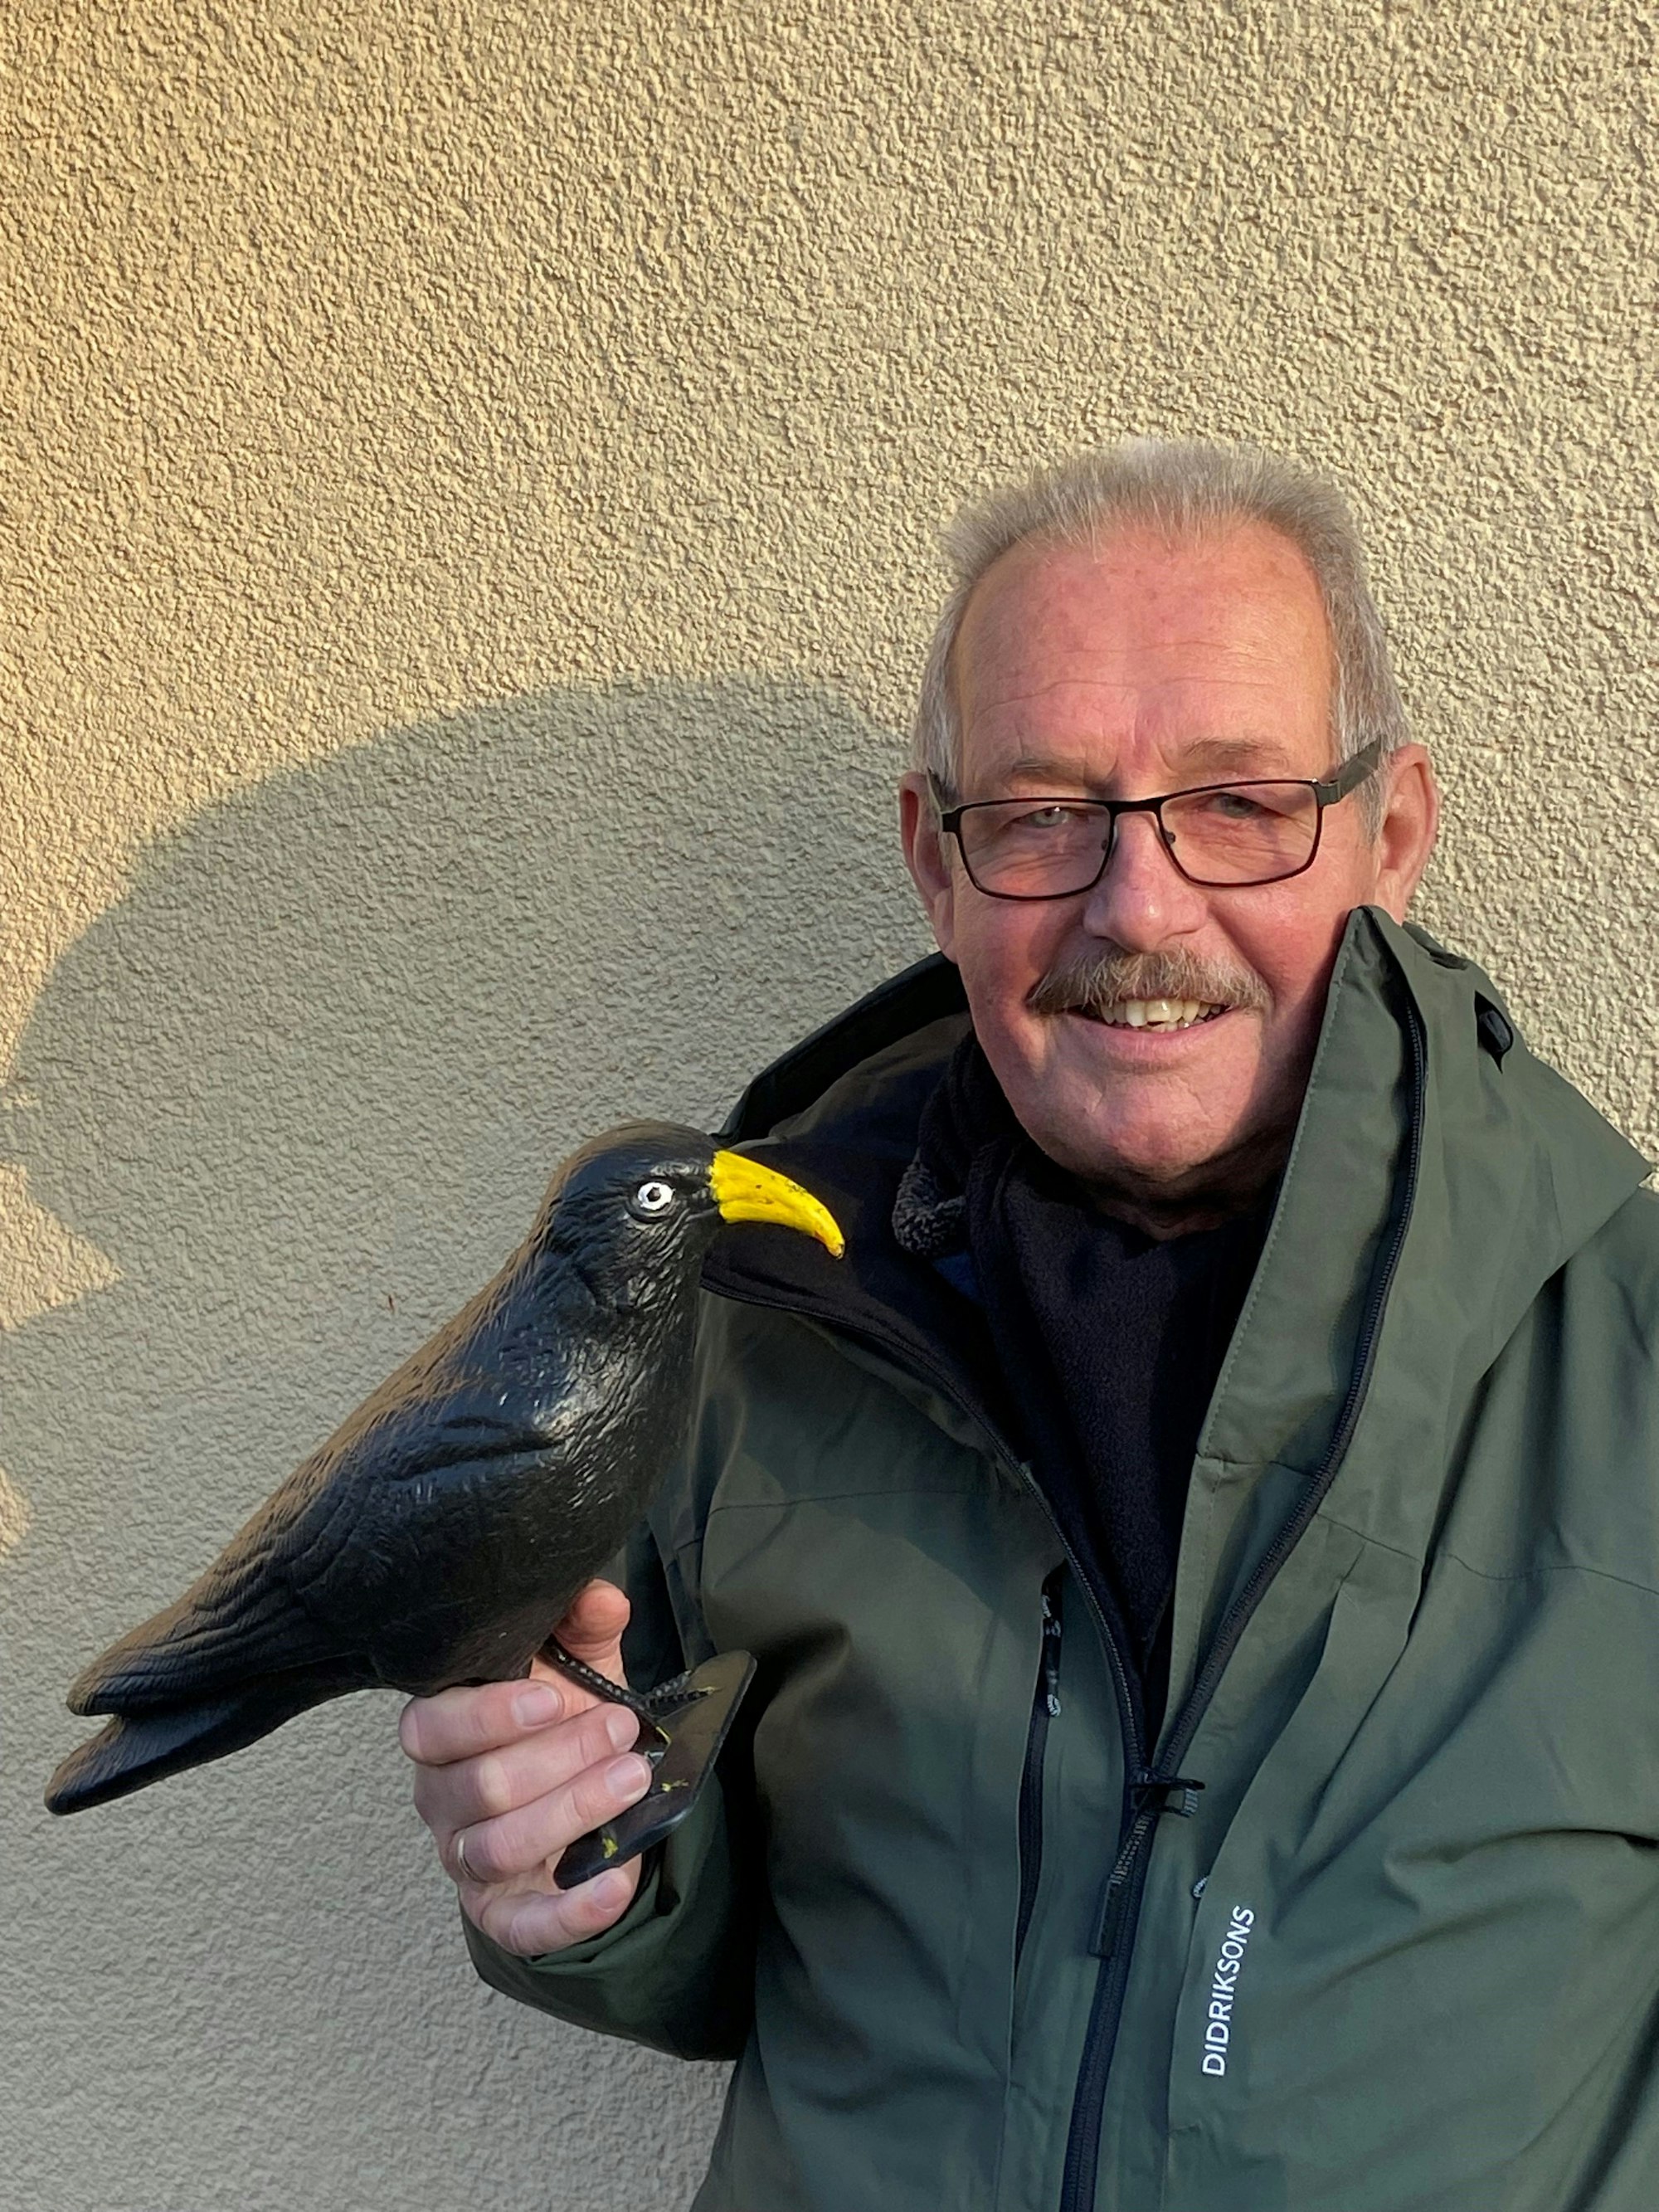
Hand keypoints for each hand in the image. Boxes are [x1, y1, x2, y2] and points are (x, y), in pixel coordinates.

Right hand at [400, 1580, 652, 1955]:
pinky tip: (615, 1883)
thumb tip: (603, 1597)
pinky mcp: (501, 1911)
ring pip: (497, 1847)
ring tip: (633, 1779)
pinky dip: (568, 1912)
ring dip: (571, 1812)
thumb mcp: (580, 1665)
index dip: (488, 1716)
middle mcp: (441, 1797)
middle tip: (620, 1731)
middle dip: (559, 1757)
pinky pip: (521, 1925)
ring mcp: (465, 1857)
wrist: (589, 1789)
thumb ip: (584, 1626)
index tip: (555, 1698)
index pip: (431, 1727)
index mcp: (442, 1729)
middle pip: (478, 1788)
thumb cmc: (567, 1717)